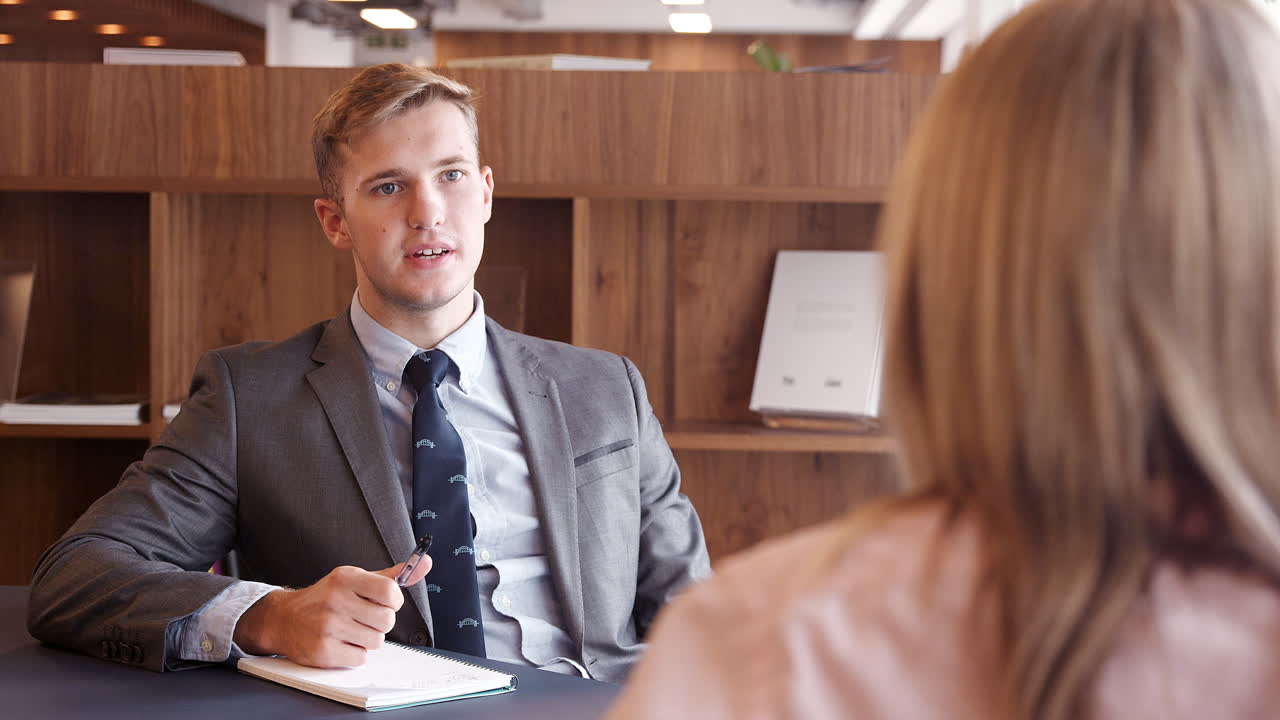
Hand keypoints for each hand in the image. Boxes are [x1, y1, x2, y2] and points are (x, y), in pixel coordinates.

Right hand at [233, 557, 432, 667]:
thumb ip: (392, 575)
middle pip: (387, 621)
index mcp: (346, 578)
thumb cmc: (326, 598)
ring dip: (367, 639)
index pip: (391, 591)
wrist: (284, 619)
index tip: (383, 603)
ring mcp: (328, 626)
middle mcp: (336, 599)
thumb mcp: (356, 579)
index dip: (393, 602)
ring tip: (349, 630)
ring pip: (376, 641)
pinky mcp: (323, 651)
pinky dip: (355, 654)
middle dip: (380, 623)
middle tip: (363, 619)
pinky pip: (361, 658)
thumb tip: (425, 562)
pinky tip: (340, 642)